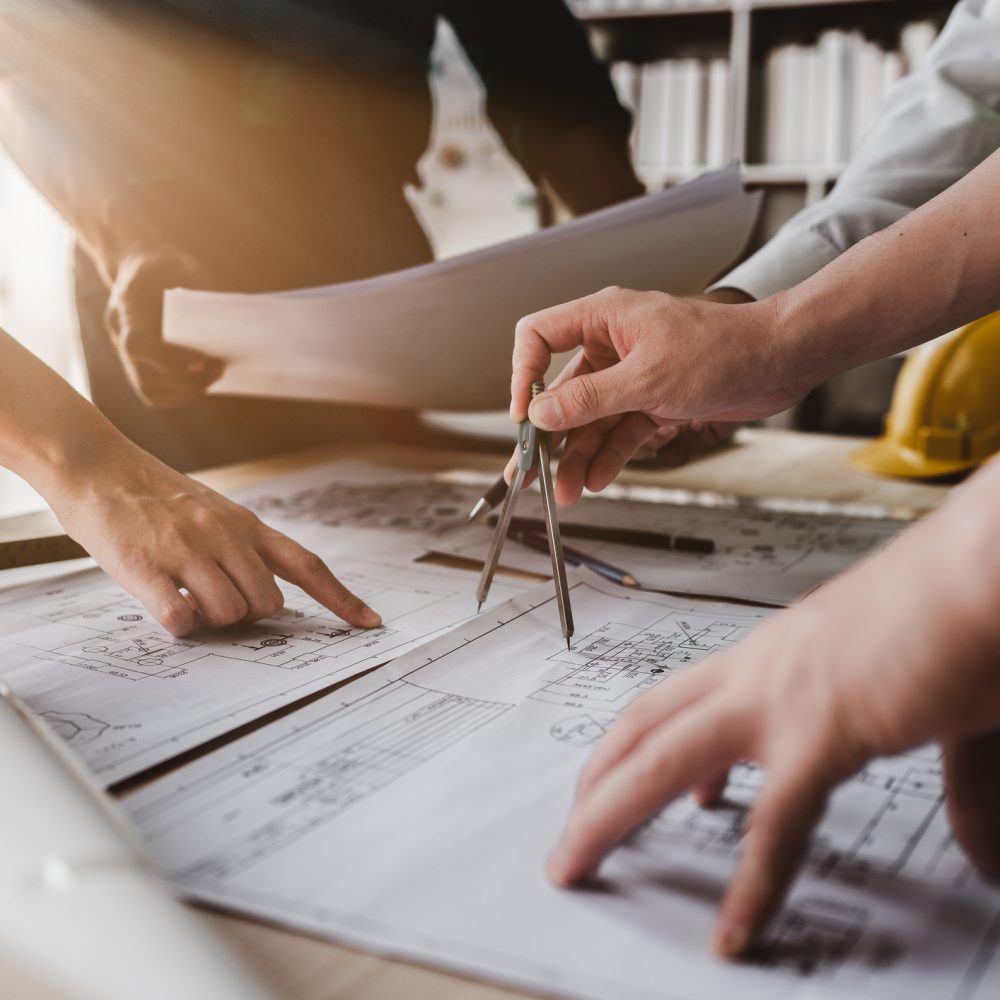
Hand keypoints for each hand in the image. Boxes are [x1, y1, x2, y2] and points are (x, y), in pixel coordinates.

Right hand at [47, 439, 380, 635]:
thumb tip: (266, 594)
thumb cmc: (156, 496)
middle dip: (248, 614)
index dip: (341, 597)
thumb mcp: (215, 512)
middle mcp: (225, 534)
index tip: (369, 622)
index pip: (306, 565)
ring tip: (184, 595)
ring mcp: (186, 549)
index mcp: (246, 524)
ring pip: (230, 613)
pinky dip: (178, 624)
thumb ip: (244, 548)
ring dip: (212, 620)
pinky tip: (164, 605)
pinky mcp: (145, 566)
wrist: (97, 466)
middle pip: (268, 602)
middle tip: (214, 597)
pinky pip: (180, 619)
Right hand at [105, 250, 223, 407]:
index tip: (201, 362)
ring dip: (185, 392)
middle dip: (186, 381)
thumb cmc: (161, 265)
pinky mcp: (137, 364)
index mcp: (127, 310)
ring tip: (215, 375)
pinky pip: (153, 392)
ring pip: (149, 389)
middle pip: (145, 376)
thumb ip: (194, 286)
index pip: (139, 345)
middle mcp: (121, 336)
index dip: (168, 360)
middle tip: (219, 368)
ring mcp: (125, 354)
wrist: (137, 268)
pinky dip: (178, 396)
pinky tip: (202, 384)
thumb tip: (223, 319)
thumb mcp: (175, 262)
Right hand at [509, 287, 798, 504]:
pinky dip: (610, 456)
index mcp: (604, 319)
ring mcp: (633, 374)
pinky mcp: (653, 400)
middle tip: (527, 471)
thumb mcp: (647, 379)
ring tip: (566, 490)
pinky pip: (620, 431)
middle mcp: (613, 345)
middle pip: (562, 392)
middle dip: (547, 435)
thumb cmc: (724, 349)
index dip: (523, 377)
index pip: (538, 337)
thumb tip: (542, 414)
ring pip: (591, 419)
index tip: (524, 417)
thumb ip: (589, 399)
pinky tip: (598, 480)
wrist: (780, 361)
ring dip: (579, 455)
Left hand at [545, 458, 999, 956]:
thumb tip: (982, 854)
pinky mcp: (822, 732)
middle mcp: (759, 671)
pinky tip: (732, 934)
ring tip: (577, 861)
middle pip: (644, 724)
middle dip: (596, 778)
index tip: (637, 785)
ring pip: (662, 761)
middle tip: (571, 828)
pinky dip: (750, 887)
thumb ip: (958, 785)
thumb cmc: (961, 613)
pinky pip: (773, 825)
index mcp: (773, 654)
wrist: (988, 566)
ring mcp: (778, 699)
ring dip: (609, 813)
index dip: (645, 741)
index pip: (682, 696)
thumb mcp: (941, 707)